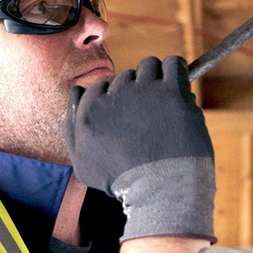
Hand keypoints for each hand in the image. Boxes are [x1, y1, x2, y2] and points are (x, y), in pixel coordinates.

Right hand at [63, 56, 215, 241]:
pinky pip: (175, 63)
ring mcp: (144, 90)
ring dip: (157, 77)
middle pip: (126, 77)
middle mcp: (115, 96)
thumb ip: (72, 127)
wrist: (161, 188)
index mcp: (90, 112)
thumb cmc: (124, 182)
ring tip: (165, 100)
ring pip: (149, 65)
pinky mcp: (172, 90)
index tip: (129, 115)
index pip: (101, 86)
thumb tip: (76, 92)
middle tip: (150, 115)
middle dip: (137, 91)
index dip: (116, 99)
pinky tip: (180, 84)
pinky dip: (178, 69)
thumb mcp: (83, 164)